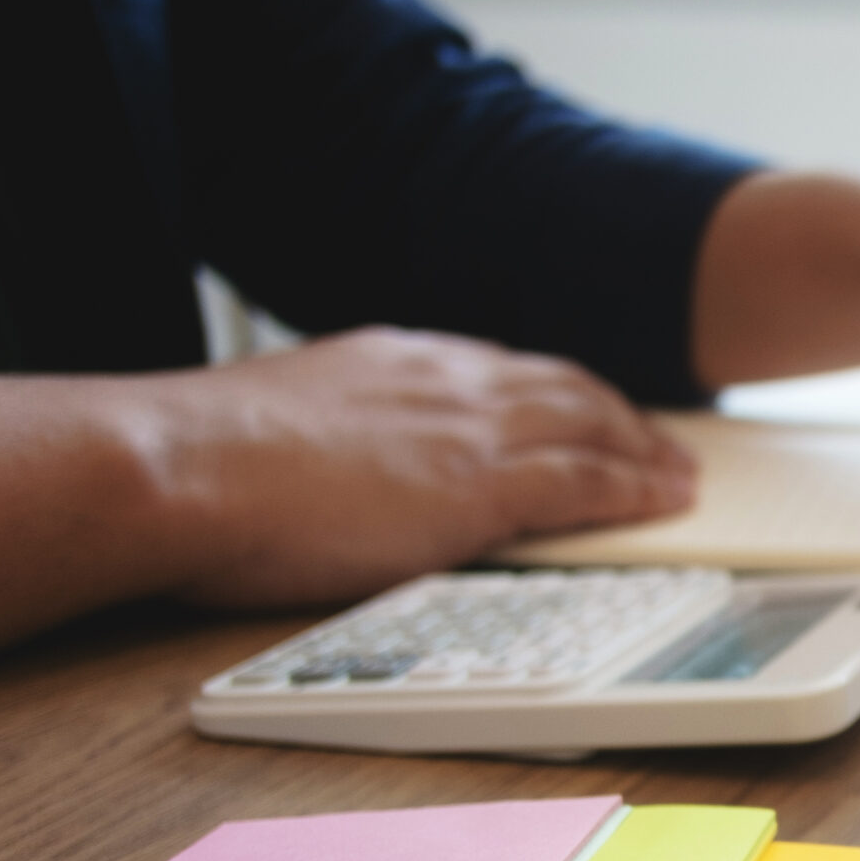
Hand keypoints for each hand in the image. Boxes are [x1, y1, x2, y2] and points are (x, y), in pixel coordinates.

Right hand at [146, 328, 694, 608]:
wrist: (181, 465)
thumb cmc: (204, 459)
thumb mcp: (288, 418)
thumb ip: (339, 429)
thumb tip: (340, 460)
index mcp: (398, 359)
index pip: (504, 370)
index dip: (556, 393)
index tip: (581, 409)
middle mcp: (446, 380)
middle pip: (566, 389)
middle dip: (621, 415)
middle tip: (659, 441)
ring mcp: (469, 430)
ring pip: (591, 428)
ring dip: (645, 452)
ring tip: (678, 474)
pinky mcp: (479, 487)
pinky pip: (585, 484)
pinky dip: (634, 490)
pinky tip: (663, 501)